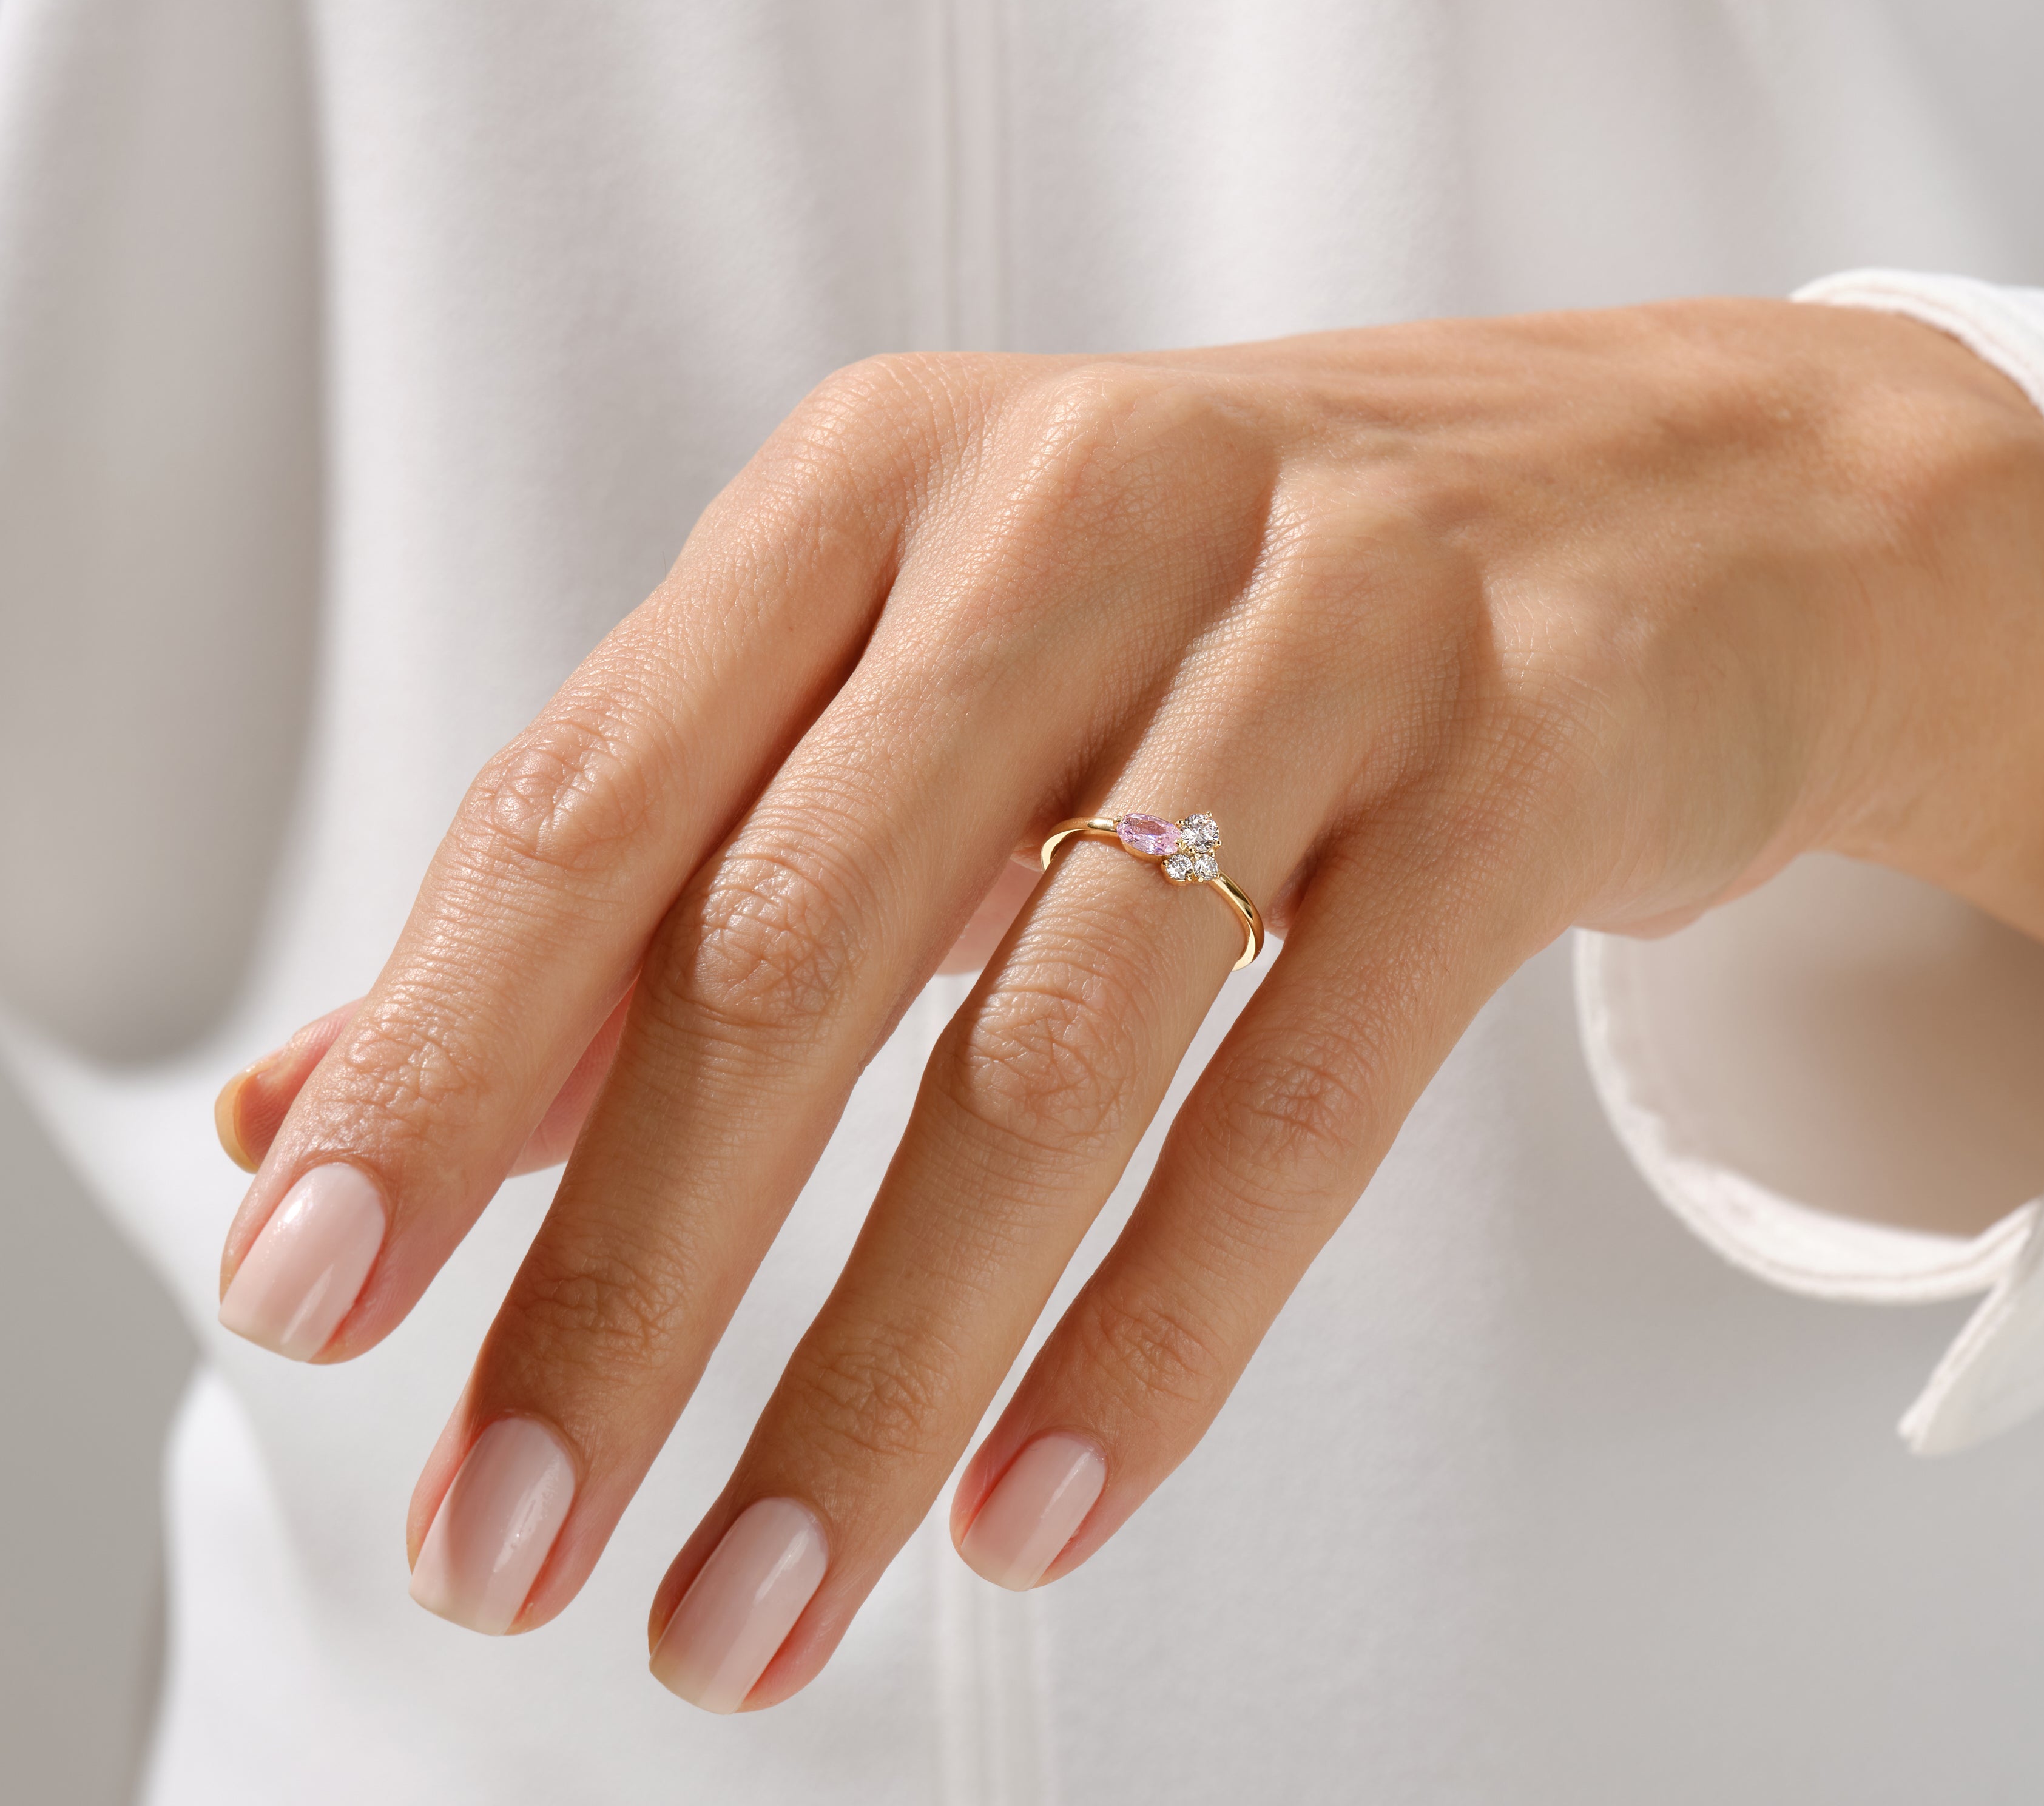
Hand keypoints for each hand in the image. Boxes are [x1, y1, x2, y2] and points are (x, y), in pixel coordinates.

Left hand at [213, 300, 2043, 1710]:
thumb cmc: (1256, 601)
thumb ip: (660, 871)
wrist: (1685, 504)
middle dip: (627, 1281)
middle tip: (514, 1529)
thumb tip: (340, 1099)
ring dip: (881, 1369)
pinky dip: (1159, 1328)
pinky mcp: (1521, 754)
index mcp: (884, 486)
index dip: (441, 1065)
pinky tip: (1040, 1499)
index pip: (595, 796)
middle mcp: (1080, 517)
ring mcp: (1323, 627)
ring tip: (762, 1595)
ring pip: (1049, 1052)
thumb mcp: (937, 673)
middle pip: (790, 945)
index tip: (321, 1292)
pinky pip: (1307, 1089)